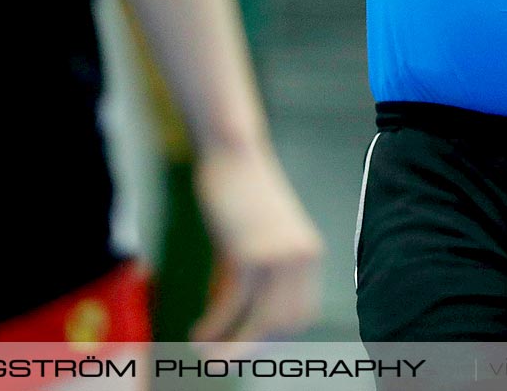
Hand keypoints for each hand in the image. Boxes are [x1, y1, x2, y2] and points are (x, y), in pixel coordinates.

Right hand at [190, 142, 323, 343]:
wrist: (232, 151)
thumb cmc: (239, 191)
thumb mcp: (251, 238)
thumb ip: (248, 275)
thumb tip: (229, 315)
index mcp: (309, 254)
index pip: (302, 314)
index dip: (275, 336)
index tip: (247, 343)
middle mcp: (302, 259)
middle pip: (284, 325)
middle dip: (253, 346)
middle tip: (222, 355)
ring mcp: (278, 258)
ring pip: (259, 323)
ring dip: (231, 347)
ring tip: (205, 356)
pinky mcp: (250, 255)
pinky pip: (232, 306)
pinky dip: (214, 327)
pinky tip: (197, 333)